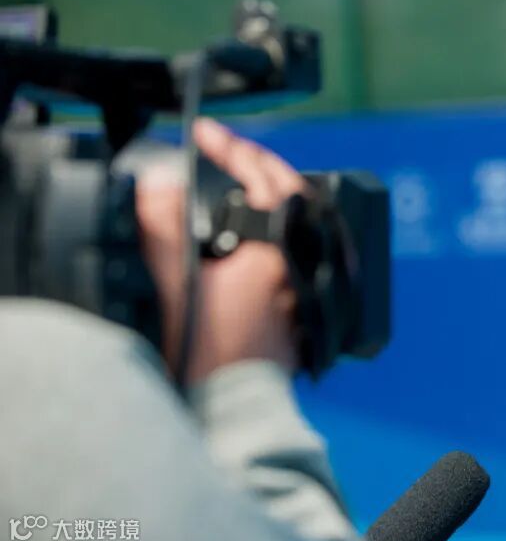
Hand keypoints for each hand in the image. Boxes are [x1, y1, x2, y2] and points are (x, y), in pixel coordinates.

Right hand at [136, 118, 306, 383]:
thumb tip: (161, 183)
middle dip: (259, 165)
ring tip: (241, 184)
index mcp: (280, 250)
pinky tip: (257, 238)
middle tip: (227, 150)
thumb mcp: (176, 284)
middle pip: (293, 193)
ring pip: (301, 222)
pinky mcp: (307, 307)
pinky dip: (278, 233)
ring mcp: (309, 286)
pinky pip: (299, 251)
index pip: (265, 177)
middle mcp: (304, 263)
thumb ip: (163, 230)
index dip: (232, 148)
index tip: (205, 133)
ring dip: (273, 198)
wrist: (235, 406)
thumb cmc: (209, 354)